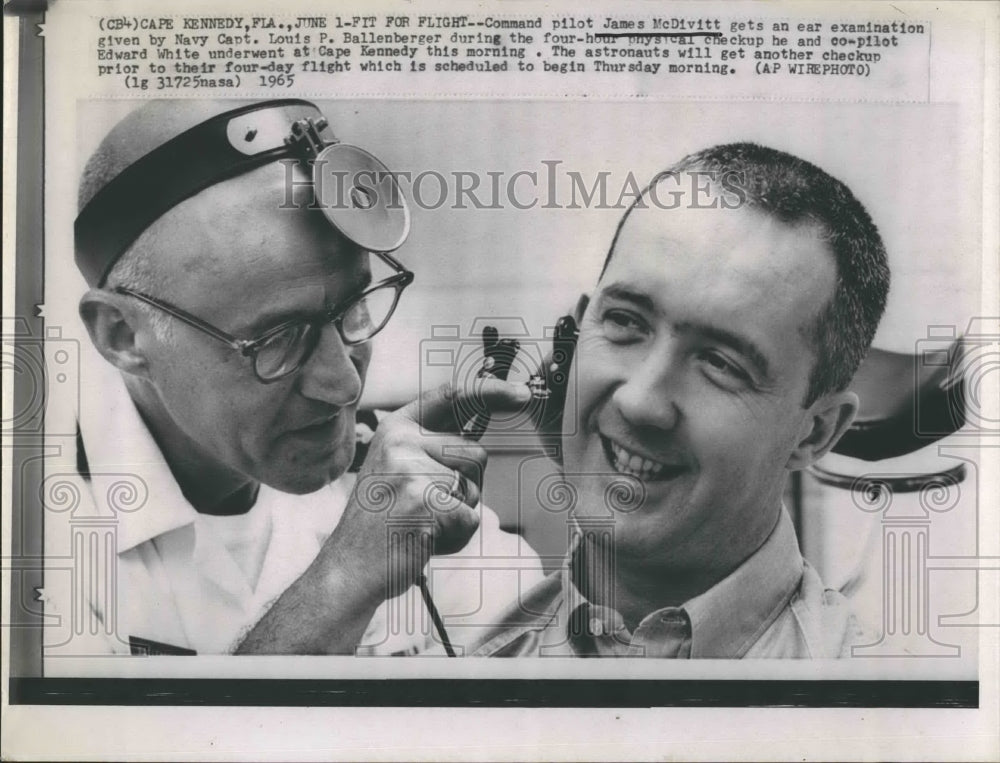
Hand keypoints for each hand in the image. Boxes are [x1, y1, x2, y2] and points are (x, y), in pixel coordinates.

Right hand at [321, 378, 531, 602]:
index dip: (491, 391)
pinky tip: (425, 541)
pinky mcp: (425, 501)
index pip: (452, 396)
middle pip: (476, 453)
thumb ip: (433, 450)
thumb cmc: (381, 523)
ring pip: (474, 487)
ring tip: (423, 524)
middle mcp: (401, 441)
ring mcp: (411, 469)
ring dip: (460, 513)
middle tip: (426, 509)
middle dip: (466, 486)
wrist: (350, 568)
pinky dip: (457, 538)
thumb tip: (478, 440)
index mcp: (396, 428)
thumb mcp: (399, 470)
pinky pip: (470, 519)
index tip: (522, 393)